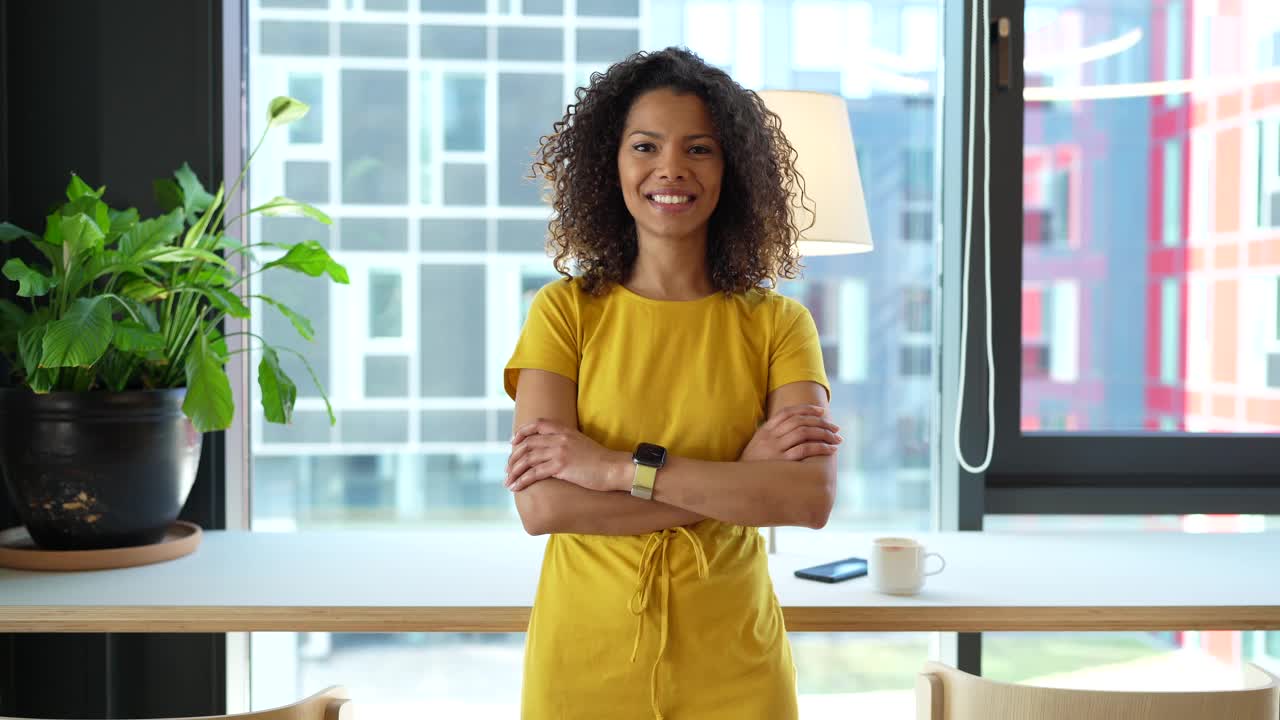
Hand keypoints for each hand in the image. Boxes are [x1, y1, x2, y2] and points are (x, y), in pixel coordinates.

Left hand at [506, 418, 629, 492]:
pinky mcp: (561, 466)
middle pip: (527, 444)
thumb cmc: (601, 461)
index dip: (522, 432)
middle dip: (513, 458)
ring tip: (508, 482)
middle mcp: (560, 438)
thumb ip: (566, 443)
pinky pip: (534, 473)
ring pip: (527, 459)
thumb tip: (553, 453)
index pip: (537, 424)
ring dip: (514, 471)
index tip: (513, 443)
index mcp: (565, 430)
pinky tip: (516, 487)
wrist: (614, 468)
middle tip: (507, 469)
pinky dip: (522, 480)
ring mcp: (560, 451)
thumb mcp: (581, 444)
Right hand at [739, 404, 841, 461]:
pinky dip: (820, 447)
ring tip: (836, 439)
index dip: (807, 409)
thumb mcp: (757, 446)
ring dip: (824, 434)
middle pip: (800, 421)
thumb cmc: (752, 467)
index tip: (822, 411)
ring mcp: (774, 449)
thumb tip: (794, 429)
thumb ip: (771, 436)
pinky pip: (804, 450)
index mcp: (764, 430)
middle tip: (836, 428)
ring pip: (804, 433)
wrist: (739, 484)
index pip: (788, 412)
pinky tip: (830, 450)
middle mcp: (770, 437)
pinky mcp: (781, 462)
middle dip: (821, 423)